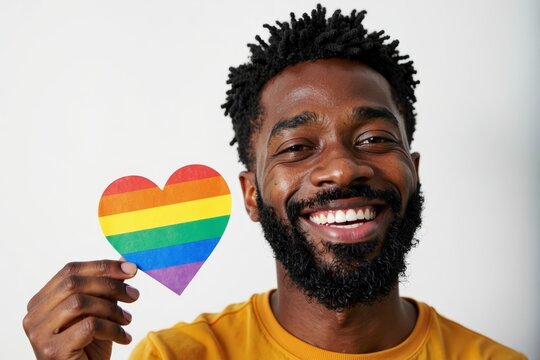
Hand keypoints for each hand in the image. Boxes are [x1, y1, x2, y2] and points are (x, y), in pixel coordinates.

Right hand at [23, 260, 139, 359]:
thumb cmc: (90, 347)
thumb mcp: (100, 311)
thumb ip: (106, 287)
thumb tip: (125, 260)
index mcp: (42, 300)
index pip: (70, 270)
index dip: (103, 266)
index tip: (131, 269)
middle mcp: (34, 315)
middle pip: (73, 283)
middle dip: (110, 285)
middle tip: (134, 294)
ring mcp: (39, 334)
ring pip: (79, 303)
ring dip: (112, 308)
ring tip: (127, 319)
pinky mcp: (52, 351)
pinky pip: (88, 327)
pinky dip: (112, 329)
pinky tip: (124, 337)